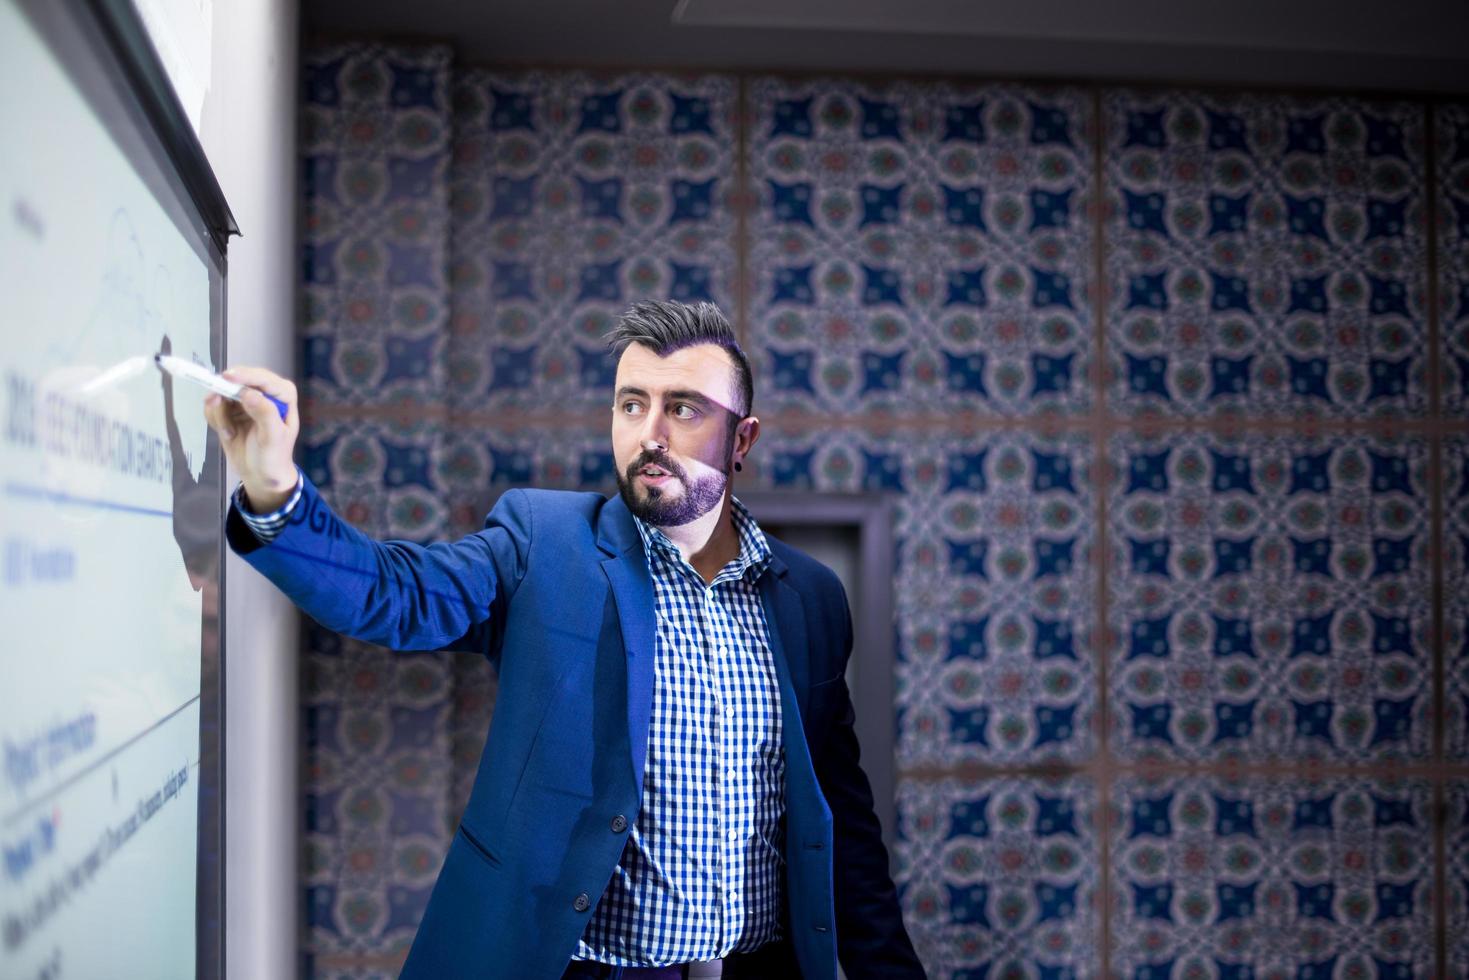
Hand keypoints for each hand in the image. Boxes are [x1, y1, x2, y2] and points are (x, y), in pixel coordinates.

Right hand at [201, 365, 299, 511]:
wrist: (260, 475)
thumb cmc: (274, 457)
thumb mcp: (273, 438)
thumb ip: (264, 414)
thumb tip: (250, 394)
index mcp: (283, 395)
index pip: (263, 379)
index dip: (245, 376)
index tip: (227, 377)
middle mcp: (264, 393)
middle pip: (239, 380)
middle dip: (225, 393)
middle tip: (215, 403)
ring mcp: (245, 400)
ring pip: (222, 393)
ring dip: (220, 414)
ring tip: (230, 433)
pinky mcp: (230, 410)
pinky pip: (214, 406)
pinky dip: (215, 420)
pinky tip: (228, 434)